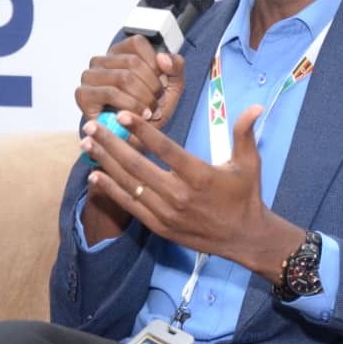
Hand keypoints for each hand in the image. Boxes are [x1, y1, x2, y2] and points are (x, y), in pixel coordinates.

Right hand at [74, 35, 184, 127]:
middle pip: (133, 62)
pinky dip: (131, 105)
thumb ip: (176, 66)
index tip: (161, 84)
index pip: (138, 43)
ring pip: (123, 77)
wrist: (138, 138)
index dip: (155, 65)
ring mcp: (89, 77)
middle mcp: (101, 61)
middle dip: (152, 86)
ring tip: (150, 111)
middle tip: (157, 104)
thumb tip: (162, 58)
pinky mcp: (83, 95)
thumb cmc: (150, 109)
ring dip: (143, 98)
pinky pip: (111, 93)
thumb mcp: (172, 85)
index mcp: (119, 52)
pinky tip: (139, 115)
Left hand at [80, 105, 304, 282]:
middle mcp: (179, 195)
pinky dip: (111, 190)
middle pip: (137, 166)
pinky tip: (95, 175)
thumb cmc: (245, 196)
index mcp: (199, 176)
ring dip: (105, 163)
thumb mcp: (249, 163)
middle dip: (110, 144)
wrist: (244, 238)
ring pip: (129, 185)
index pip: (165, 149)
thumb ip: (244, 133)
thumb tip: (255, 106)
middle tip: (90, 126)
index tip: (122, 115)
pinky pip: (130, 206)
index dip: (142, 131)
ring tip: (87, 144)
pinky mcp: (159, 226)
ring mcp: (167, 213)